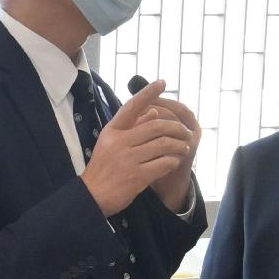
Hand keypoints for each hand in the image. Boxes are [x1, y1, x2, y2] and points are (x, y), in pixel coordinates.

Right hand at [81, 83, 195, 217]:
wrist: (92, 196)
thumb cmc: (103, 168)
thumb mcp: (110, 143)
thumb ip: (132, 127)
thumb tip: (154, 111)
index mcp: (112, 131)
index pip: (132, 106)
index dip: (148, 92)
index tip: (162, 82)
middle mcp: (120, 142)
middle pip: (156, 126)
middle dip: (176, 128)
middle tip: (186, 132)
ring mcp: (129, 159)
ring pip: (164, 144)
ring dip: (179, 145)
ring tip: (185, 148)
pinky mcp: (138, 176)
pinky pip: (164, 163)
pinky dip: (173, 161)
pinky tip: (175, 161)